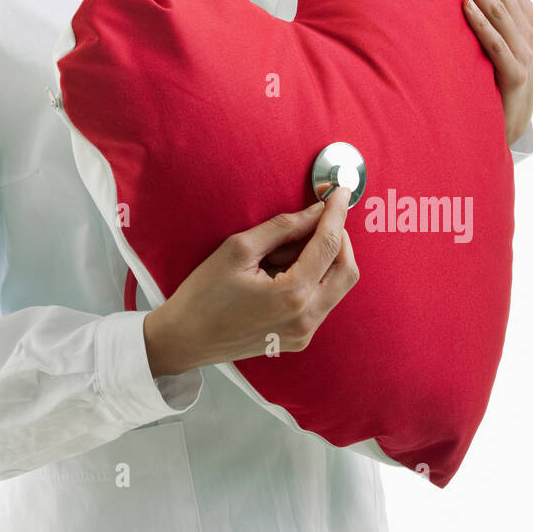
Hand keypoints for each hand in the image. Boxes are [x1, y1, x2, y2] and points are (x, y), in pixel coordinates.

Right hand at [143, 186, 356, 372]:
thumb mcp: (238, 250)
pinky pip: (321, 301)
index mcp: (292, 295)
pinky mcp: (298, 339)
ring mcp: (304, 333)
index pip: (329, 246)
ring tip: (288, 248)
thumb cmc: (203, 295)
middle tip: (321, 216)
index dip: (336, 214)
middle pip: (347, 270)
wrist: (185, 339)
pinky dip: (314, 278)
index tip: (339, 192)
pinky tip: (285, 269)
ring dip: (325, 259)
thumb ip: (282, 228)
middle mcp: (306, 318)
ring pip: (337, 287)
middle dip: (339, 238)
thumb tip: (314, 213)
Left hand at [447, 0, 532, 146]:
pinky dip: (481, 25)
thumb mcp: (484, 32)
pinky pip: (497, 46)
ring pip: (497, 8)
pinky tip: (465, 8)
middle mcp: (523, 23)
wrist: (512, 118)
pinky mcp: (514, 75)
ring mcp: (522, 48)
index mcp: (518, 8)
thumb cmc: (491, 70)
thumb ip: (471, 3)